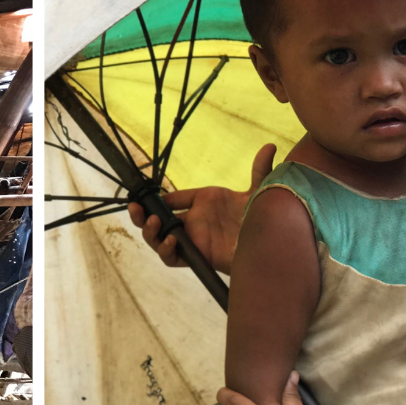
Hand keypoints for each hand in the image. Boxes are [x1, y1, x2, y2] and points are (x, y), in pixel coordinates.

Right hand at [127, 143, 275, 274]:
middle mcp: (194, 223)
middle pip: (158, 221)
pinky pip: (172, 258)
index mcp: (202, 204)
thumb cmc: (260, 219)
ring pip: (159, 239)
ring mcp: (193, 241)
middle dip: (141, 215)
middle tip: (135, 207)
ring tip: (153, 222)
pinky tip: (171, 241)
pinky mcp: (196, 258)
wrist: (267, 246)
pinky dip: (166, 250)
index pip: (173, 200)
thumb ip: (260, 170)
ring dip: (150, 232)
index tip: (148, 194)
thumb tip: (270, 146)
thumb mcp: (259, 192)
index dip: (158, 198)